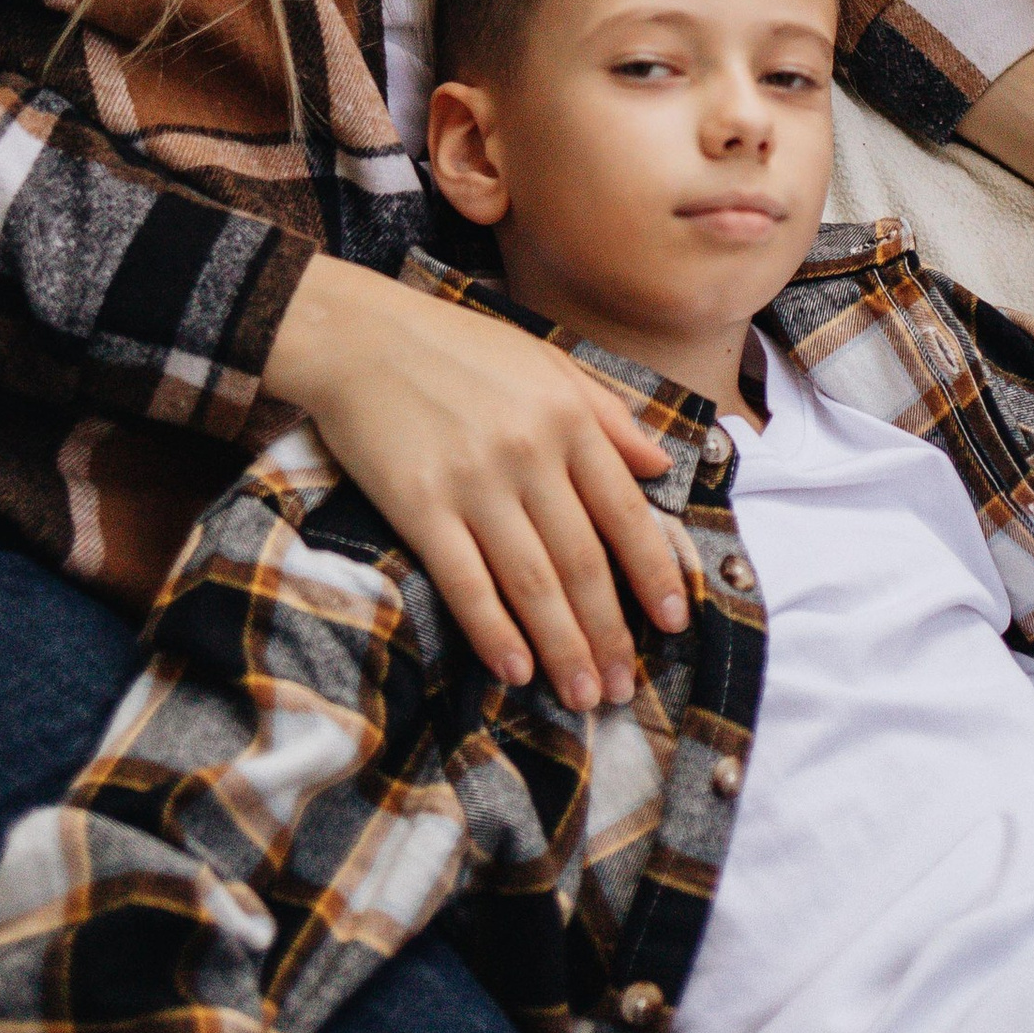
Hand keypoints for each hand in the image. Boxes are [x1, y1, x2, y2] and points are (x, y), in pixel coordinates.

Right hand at [266, 253, 688, 709]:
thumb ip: (607, 414)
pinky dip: (493, 633)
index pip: (626, 512)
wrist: (361, 336)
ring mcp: (474, 483)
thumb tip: (661, 463)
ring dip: (562, 649)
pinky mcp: (420, 507)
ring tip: (583, 696)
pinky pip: (466, 583)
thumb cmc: (459, 347)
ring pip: (533, 584)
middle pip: (582, 562)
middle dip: (609, 633)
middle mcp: (530, 453)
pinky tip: (515, 670)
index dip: (653, 574)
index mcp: (568, 416)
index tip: (672, 623)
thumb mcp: (547, 360)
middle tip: (624, 687)